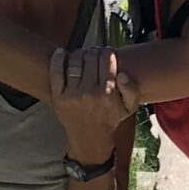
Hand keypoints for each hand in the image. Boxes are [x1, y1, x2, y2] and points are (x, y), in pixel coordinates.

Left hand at [50, 43, 136, 164]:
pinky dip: (58, 59)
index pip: (106, 60)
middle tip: (94, 53)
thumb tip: (121, 73)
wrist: (89, 138)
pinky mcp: (58, 97)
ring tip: (82, 55)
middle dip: (93, 51)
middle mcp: (89, 92)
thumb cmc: (110, 119)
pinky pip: (56, 72)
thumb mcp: (129, 107)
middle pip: (90, 58)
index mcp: (107, 92)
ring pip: (74, 62)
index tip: (106, 52)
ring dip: (79, 53)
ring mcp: (72, 94)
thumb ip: (132, 89)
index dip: (106, 51)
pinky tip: (61, 52)